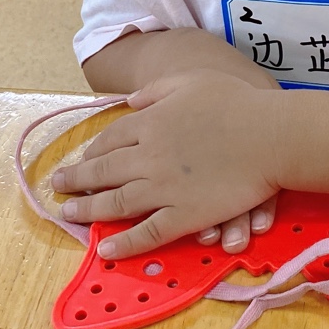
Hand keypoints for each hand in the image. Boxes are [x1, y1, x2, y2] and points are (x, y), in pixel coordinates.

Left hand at [51, 70, 282, 258]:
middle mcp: (148, 156)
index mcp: (150, 123)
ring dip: (87, 210)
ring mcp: (163, 188)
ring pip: (115, 203)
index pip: (109, 139)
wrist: (270, 136)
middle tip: (57, 187)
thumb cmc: (236, 104)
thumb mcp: (191, 81)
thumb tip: (131, 100)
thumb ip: (158, 90)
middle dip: (77, 180)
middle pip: (103, 171)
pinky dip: (123, 242)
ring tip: (68, 215)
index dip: (93, 151)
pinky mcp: (183, 215)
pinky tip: (105, 247)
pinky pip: (146, 233)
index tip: (82, 159)